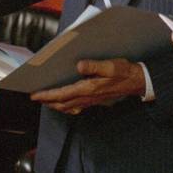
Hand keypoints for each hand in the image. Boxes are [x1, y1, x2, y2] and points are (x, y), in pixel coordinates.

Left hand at [30, 58, 145, 114]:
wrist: (137, 81)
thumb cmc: (124, 72)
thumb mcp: (111, 65)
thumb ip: (94, 66)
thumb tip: (79, 65)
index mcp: (89, 88)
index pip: (63, 94)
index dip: (48, 95)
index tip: (35, 94)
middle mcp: (88, 97)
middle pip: (62, 103)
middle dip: (47, 101)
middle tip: (35, 98)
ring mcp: (91, 100)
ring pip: (68, 107)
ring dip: (55, 105)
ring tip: (46, 100)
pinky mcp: (95, 100)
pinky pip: (76, 106)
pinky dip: (66, 106)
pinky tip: (65, 103)